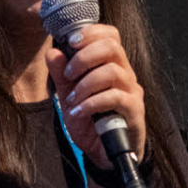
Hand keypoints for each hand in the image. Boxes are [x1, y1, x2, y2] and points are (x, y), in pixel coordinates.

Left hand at [45, 23, 145, 168]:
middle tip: (68, 74)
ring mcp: (132, 91)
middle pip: (112, 47)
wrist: (104, 155)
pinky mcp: (134, 110)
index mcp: (112, 65)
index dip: (91, 32)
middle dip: (84, 57)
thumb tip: (52, 52)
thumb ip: (61, 76)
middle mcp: (125, 74)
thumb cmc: (91, 123)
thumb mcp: (69, 98)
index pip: (110, 35)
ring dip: (85, 84)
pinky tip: (78, 112)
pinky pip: (114, 97)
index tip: (70, 41)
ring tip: (71, 100)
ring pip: (112, 72)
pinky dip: (91, 103)